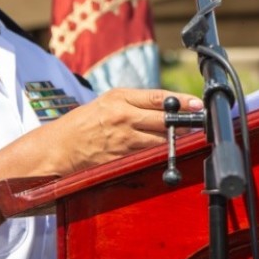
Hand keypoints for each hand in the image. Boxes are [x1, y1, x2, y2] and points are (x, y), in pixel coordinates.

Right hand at [45, 88, 202, 174]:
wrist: (60, 148)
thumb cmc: (86, 122)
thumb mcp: (109, 102)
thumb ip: (136, 102)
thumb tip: (169, 106)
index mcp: (120, 99)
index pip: (158, 98)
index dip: (182, 101)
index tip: (198, 104)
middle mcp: (123, 118)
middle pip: (164, 121)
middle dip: (184, 123)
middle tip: (198, 122)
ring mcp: (123, 141)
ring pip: (160, 141)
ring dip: (175, 140)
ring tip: (184, 137)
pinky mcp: (122, 160)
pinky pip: (148, 157)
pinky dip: (159, 155)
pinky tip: (166, 153)